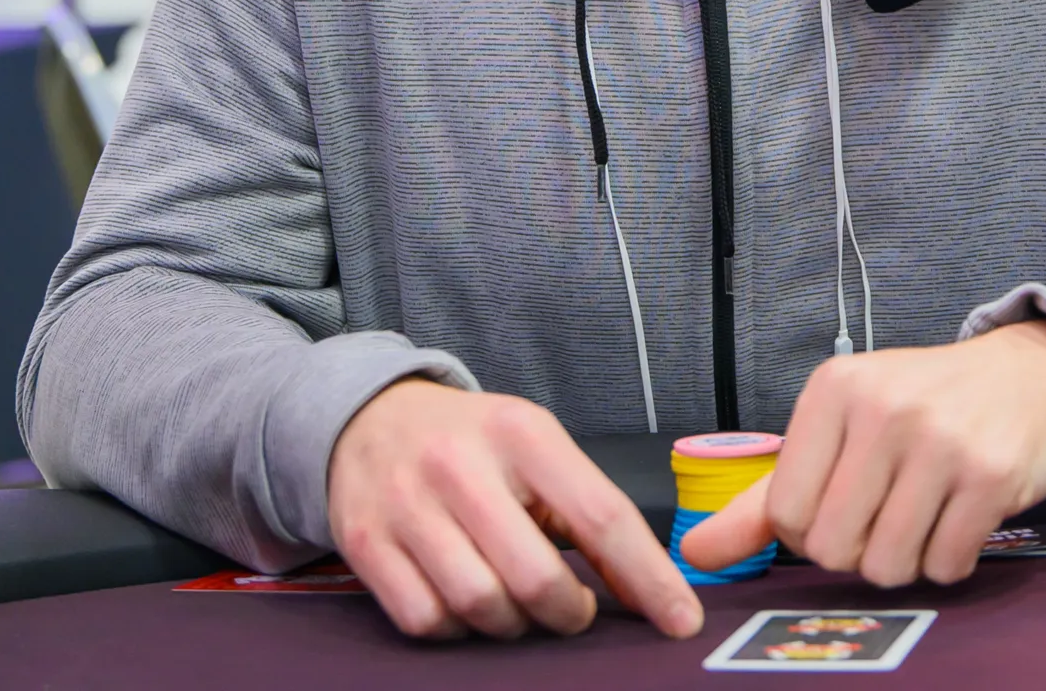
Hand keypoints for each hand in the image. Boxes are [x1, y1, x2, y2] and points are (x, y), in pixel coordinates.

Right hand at [327, 379, 702, 641]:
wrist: (368, 417)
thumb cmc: (472, 442)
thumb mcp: (535, 446)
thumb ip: (587, 511)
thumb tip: (650, 592)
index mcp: (521, 432)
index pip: (601, 515)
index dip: (647, 578)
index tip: (680, 620)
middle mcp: (460, 464)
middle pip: (536, 578)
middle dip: (567, 611)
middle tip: (572, 608)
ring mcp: (406, 504)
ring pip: (480, 605)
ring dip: (510, 624)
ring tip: (515, 601)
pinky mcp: (364, 542)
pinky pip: (426, 621)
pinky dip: (456, 628)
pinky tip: (463, 602)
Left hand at [680, 319, 1045, 586]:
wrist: (1023, 376)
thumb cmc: (918, 407)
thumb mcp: (837, 429)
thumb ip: (763, 498)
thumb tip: (695, 552)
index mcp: (833, 390)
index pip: (783, 513)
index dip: (809, 531)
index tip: (838, 505)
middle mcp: (883, 408)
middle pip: (832, 547)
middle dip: (856, 549)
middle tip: (882, 514)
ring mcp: (941, 440)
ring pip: (887, 564)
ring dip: (903, 560)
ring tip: (919, 516)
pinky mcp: (991, 474)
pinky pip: (945, 565)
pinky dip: (947, 561)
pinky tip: (955, 521)